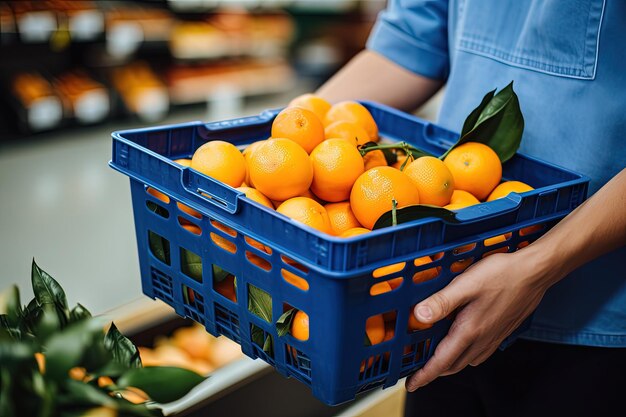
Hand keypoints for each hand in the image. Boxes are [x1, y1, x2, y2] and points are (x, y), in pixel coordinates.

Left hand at [405, 249, 554, 391]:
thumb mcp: (465, 284)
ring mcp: (494, 336)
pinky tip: (463, 342)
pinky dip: (466, 354)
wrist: (535, 273)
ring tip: (437, 358)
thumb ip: (441, 301)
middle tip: (419, 371)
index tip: (411, 384)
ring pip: (467, 360)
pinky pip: (480, 352)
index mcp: (470, 330)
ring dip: (450, 363)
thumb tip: (418, 316)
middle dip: (435, 372)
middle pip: (453, 365)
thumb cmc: (502, 275)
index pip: (442, 361)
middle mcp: (482, 339)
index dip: (425, 375)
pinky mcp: (502, 331)